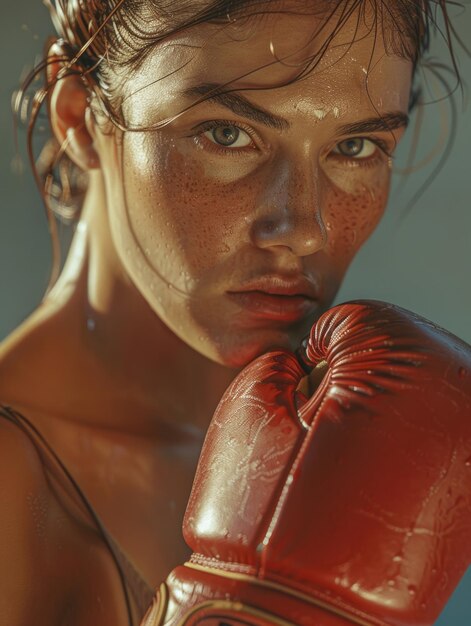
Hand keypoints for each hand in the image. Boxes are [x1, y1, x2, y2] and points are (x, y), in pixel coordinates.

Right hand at [142, 301, 470, 625]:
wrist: (296, 609)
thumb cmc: (265, 502)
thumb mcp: (254, 399)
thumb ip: (291, 353)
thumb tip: (320, 359)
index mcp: (399, 357)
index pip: (360, 321)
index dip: (318, 354)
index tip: (308, 396)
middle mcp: (457, 389)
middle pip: (401, 350)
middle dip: (359, 379)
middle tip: (331, 431)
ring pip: (425, 391)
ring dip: (389, 410)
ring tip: (357, 457)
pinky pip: (441, 436)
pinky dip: (411, 445)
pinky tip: (384, 477)